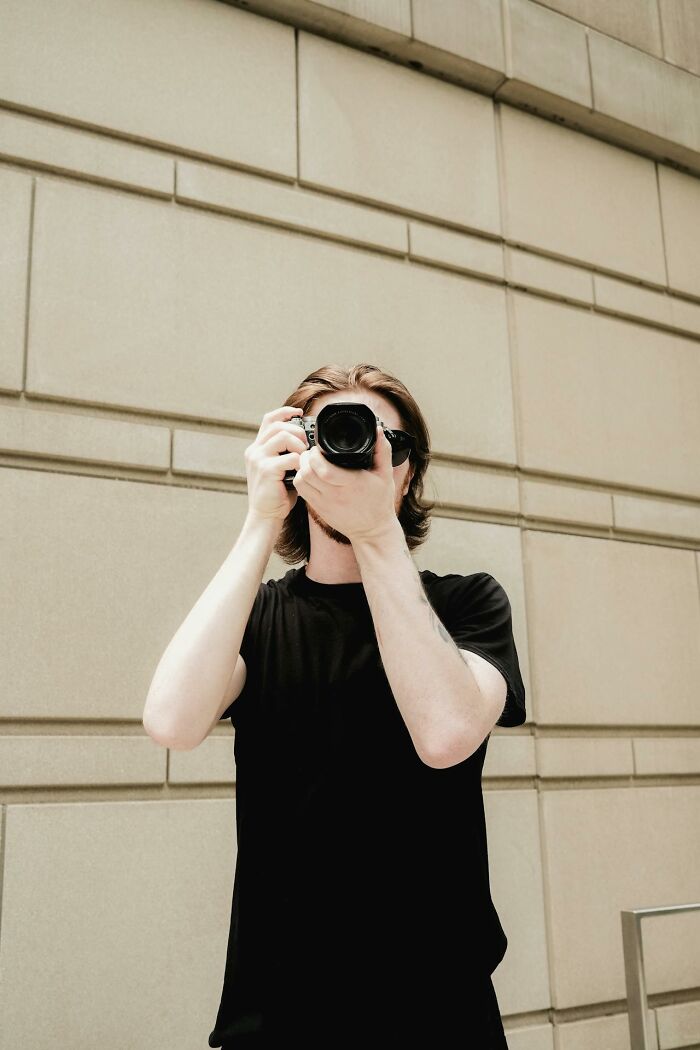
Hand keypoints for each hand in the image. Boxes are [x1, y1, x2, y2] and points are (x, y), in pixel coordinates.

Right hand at [244, 406, 308, 521]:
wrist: (265, 515)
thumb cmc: (276, 494)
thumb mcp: (279, 469)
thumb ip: (285, 453)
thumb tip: (306, 440)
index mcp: (257, 448)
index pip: (268, 420)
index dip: (284, 412)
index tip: (299, 412)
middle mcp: (254, 451)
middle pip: (278, 426)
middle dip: (297, 431)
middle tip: (306, 445)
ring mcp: (258, 459)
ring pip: (283, 437)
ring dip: (299, 445)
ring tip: (303, 458)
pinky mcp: (266, 470)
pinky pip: (290, 457)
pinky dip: (300, 463)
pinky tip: (300, 471)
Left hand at [293, 424, 397, 543]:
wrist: (372, 531)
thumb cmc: (380, 502)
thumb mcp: (385, 474)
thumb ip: (383, 450)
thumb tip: (378, 430)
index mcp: (351, 484)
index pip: (323, 470)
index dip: (315, 456)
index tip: (318, 448)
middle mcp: (335, 495)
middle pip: (307, 474)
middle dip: (305, 458)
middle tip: (311, 452)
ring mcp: (324, 504)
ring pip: (301, 482)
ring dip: (301, 469)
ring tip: (309, 462)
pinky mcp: (318, 509)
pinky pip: (301, 492)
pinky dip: (301, 480)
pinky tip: (309, 474)